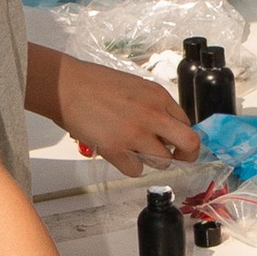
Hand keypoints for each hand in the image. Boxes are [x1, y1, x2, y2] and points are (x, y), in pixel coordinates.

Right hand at [45, 52, 203, 176]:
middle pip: (189, 144)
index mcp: (159, 97)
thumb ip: (154, 106)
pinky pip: (136, 171)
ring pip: (163, 161)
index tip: (174, 143)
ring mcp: (135, 133)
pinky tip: (120, 155)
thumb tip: (165, 127)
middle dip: (186, 156)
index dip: (181, 137)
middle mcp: (153, 114)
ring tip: (135, 151)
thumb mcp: (137, 87)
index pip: (187, 124)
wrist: (67, 85)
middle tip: (174, 158)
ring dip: (152, 161)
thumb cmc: (96, 84)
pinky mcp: (116, 148)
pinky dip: (130, 167)